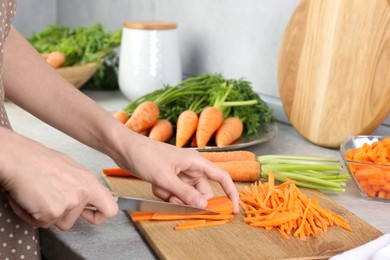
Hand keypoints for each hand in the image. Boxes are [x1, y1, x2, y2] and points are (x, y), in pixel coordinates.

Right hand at [0, 128, 117, 229]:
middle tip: (50, 201)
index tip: (88, 214)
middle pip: (74, 220)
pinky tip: (28, 199)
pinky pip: (40, 223)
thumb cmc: (38, 160)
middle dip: (60, 216)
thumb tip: (84, 197)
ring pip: (57, 223)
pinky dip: (31, 215)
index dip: (99, 215)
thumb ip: (80, 186)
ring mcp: (69, 203)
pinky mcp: (53, 211)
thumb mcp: (70, 169)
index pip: (110, 208)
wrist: (18, 158)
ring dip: (44, 214)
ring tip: (37, 195)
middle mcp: (83, 193)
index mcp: (89, 181)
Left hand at [114, 134, 239, 212]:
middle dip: (191, 200)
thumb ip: (185, 193)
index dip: (230, 193)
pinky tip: (155, 186)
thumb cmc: (146, 156)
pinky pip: (173, 193)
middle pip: (202, 192)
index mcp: (196, 162)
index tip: (233, 209)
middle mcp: (191, 168)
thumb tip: (204, 205)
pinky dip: (165, 194)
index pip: (222, 178)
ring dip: (174, 198)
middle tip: (177, 201)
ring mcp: (180, 173)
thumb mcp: (166, 177)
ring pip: (186, 195)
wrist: (124, 148)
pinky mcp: (169, 178)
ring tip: (161, 189)